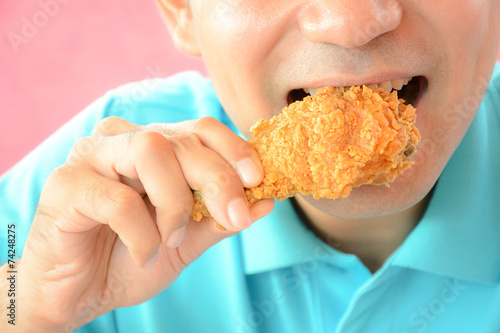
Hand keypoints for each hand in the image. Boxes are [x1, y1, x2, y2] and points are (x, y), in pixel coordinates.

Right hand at [13, 116, 273, 331]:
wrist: (77, 294)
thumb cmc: (130, 259)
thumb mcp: (187, 240)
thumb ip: (221, 219)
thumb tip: (268, 201)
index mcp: (153, 145)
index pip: (201, 128)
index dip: (235, 150)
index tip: (259, 180)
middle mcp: (123, 140)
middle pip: (181, 138)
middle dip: (217, 178)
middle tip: (234, 216)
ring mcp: (91, 156)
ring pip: (151, 152)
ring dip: (174, 202)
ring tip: (171, 238)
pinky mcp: (65, 184)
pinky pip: (118, 198)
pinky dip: (142, 233)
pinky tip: (144, 254)